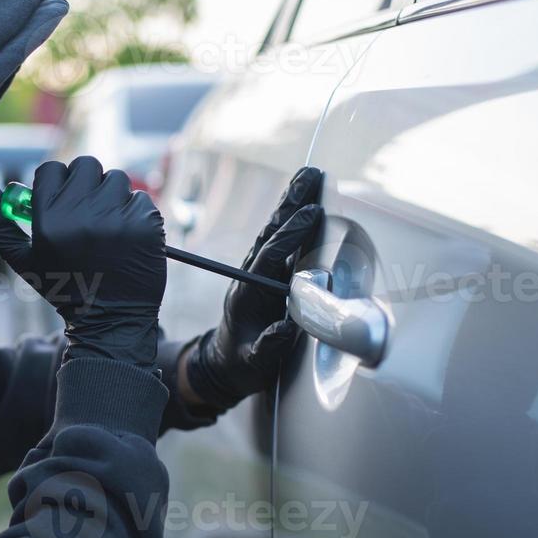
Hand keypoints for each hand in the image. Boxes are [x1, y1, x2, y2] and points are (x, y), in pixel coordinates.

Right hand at [0, 156, 166, 367]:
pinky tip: (128, 238)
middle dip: (85, 184)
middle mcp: (84, 214)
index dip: (55, 183)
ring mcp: (119, 217)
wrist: (112, 320)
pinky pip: (140, 198)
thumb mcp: (22, 261)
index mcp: (50, 221)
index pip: (52, 169)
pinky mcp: (147, 223)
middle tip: (86, 210)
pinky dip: (135, 214)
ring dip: (112, 197)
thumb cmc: (65, 287)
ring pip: (116, 178)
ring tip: (108, 227)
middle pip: (86, 165)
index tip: (60, 200)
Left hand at [181, 167, 321, 410]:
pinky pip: (281, 240)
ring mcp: (260, 272)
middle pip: (272, 232)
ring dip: (292, 203)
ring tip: (308, 176)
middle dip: (291, 203)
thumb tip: (284, 330)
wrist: (225, 363)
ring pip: (275, 231)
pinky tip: (306, 200)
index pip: (271, 256)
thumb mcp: (254, 362)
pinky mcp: (268, 273)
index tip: (311, 214)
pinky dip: (292, 218)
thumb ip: (267, 348)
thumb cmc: (242, 363)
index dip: (291, 235)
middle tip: (310, 174)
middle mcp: (252, 275)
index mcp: (248, 292)